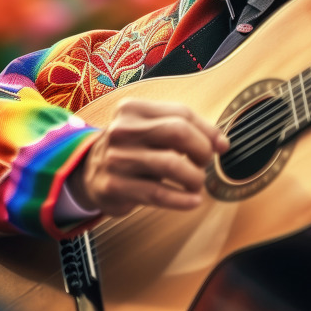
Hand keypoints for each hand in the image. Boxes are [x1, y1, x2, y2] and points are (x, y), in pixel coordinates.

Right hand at [66, 99, 229, 216]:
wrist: (88, 172)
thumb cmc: (131, 149)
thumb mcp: (151, 130)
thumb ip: (186, 130)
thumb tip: (222, 143)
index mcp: (133, 109)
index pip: (181, 113)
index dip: (207, 130)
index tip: (220, 145)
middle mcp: (122, 129)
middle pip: (177, 132)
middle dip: (201, 150)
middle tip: (205, 163)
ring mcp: (116, 158)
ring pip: (171, 164)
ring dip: (194, 177)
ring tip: (196, 183)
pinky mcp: (114, 186)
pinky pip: (158, 193)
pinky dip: (182, 199)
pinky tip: (192, 200)